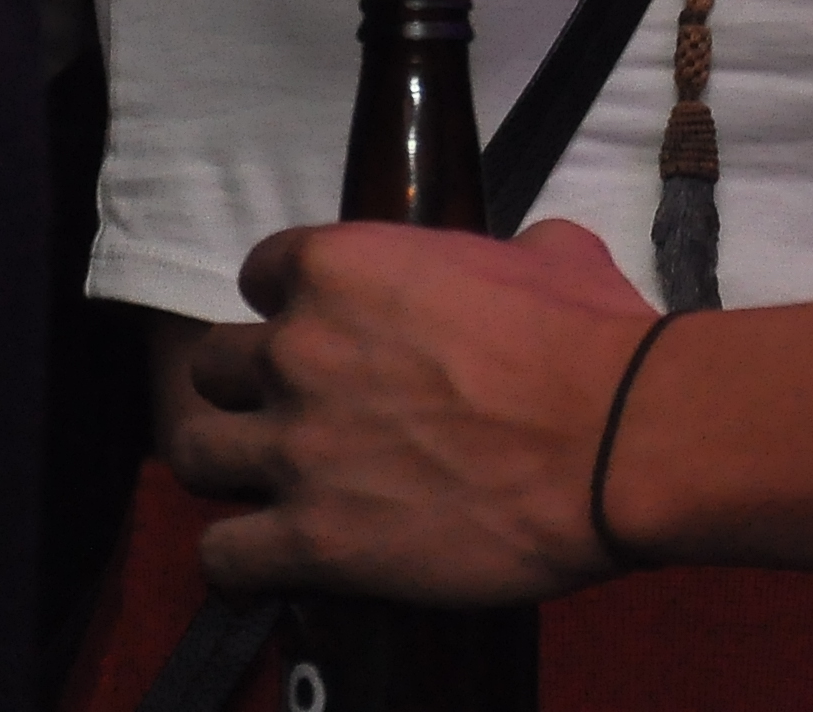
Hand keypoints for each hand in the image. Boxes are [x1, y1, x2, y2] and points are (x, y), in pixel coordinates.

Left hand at [180, 218, 655, 605]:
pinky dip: (239, 561)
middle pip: (217, 364)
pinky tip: (270, 558)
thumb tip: (526, 259)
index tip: (322, 332)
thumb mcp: (552, 254)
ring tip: (269, 484)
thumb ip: (506, 252)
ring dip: (230, 464)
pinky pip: (224, 557)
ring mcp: (297, 447)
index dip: (291, 305)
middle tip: (303, 410)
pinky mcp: (314, 539)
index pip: (261, 274)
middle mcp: (299, 349)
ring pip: (196, 453)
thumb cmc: (592, 340)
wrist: (617, 441)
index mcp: (343, 266)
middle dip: (253, 386)